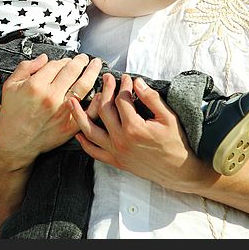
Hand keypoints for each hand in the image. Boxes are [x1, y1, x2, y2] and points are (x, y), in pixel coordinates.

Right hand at [0, 53, 102, 167]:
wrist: (16, 141)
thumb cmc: (13, 114)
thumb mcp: (10, 85)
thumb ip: (26, 67)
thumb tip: (44, 58)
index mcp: (36, 85)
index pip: (55, 64)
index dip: (62, 59)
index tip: (65, 60)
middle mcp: (51, 97)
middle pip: (72, 71)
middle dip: (81, 61)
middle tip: (85, 58)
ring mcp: (62, 112)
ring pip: (83, 86)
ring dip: (92, 72)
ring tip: (96, 65)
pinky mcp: (70, 126)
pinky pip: (88, 112)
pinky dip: (97, 101)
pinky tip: (101, 91)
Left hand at [68, 75, 204, 189]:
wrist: (177, 172)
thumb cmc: (175, 144)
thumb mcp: (169, 118)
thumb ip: (151, 98)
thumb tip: (137, 82)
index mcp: (134, 127)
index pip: (122, 100)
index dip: (123, 86)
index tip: (125, 77)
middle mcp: (121, 139)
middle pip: (105, 110)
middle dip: (105, 91)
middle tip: (106, 79)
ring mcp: (116, 151)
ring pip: (91, 130)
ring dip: (79, 115)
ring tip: (70, 101)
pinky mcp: (115, 161)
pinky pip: (94, 152)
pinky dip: (84, 142)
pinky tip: (78, 132)